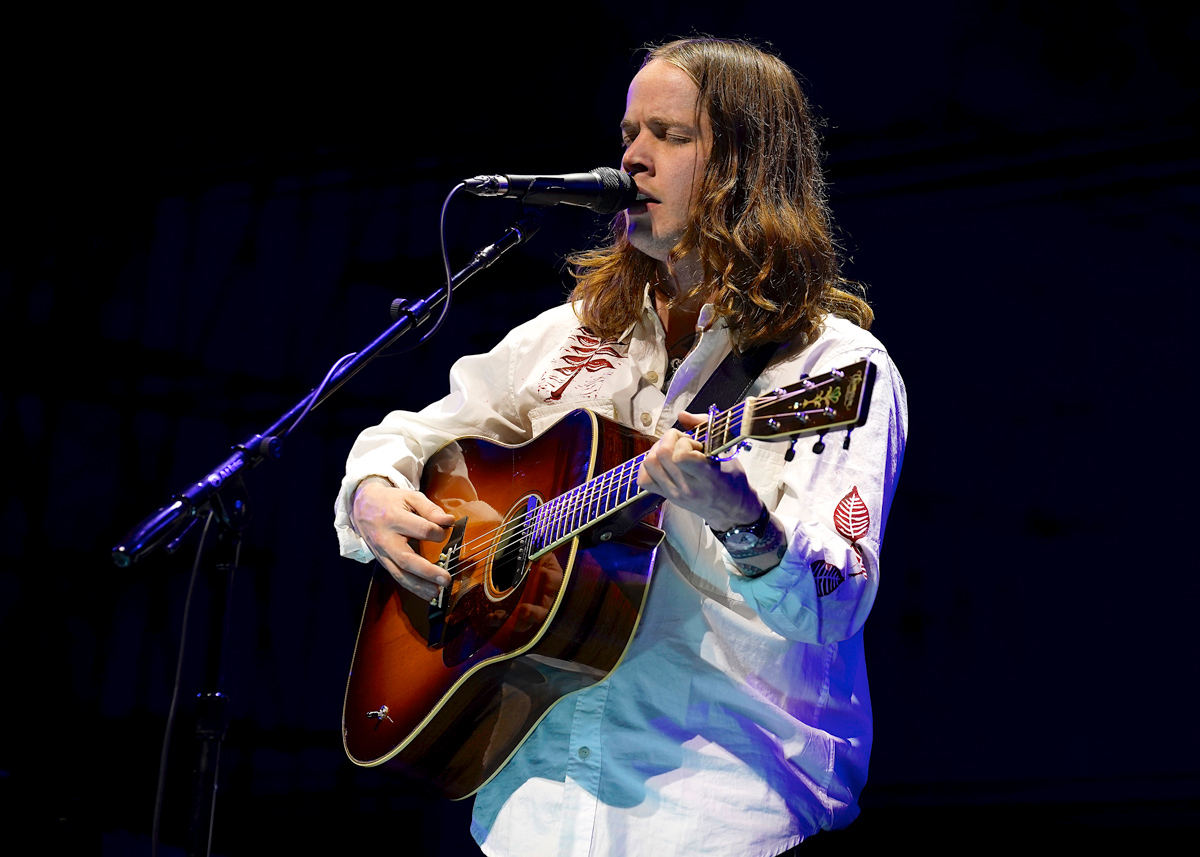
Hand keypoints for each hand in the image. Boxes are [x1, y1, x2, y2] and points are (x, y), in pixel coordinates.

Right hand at [351, 480, 454, 599]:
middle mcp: (386, 539)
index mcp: (394, 518)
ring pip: (399, 574)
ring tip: (437, 592)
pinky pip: (396, 577)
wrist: (361, 506)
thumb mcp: (410, 497)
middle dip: (427, 571)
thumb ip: (430, 509)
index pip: (421, 530)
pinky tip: (426, 594)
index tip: (447, 529)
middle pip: (406, 559)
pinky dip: (412, 587)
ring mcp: (382, 553)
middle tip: (446, 579)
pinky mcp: (382, 561)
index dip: (438, 532)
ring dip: (419, 586)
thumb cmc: (390, 501)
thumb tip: (449, 521)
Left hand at [636, 411, 763, 531]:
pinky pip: (644, 479)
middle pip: (661, 455)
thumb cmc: (732, 480)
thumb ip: (705, 427)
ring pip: (649, 464)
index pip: (681, 456)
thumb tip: (682, 415)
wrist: (732, 509)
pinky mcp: (666, 496)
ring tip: (672, 450)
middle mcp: (687, 487)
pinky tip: (663, 462)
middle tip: (682, 442)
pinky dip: (649, 466)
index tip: (695, 444)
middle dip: (670, 439)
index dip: (684, 442)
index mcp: (706, 477)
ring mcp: (674, 493)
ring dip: (658, 450)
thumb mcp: (726, 451)